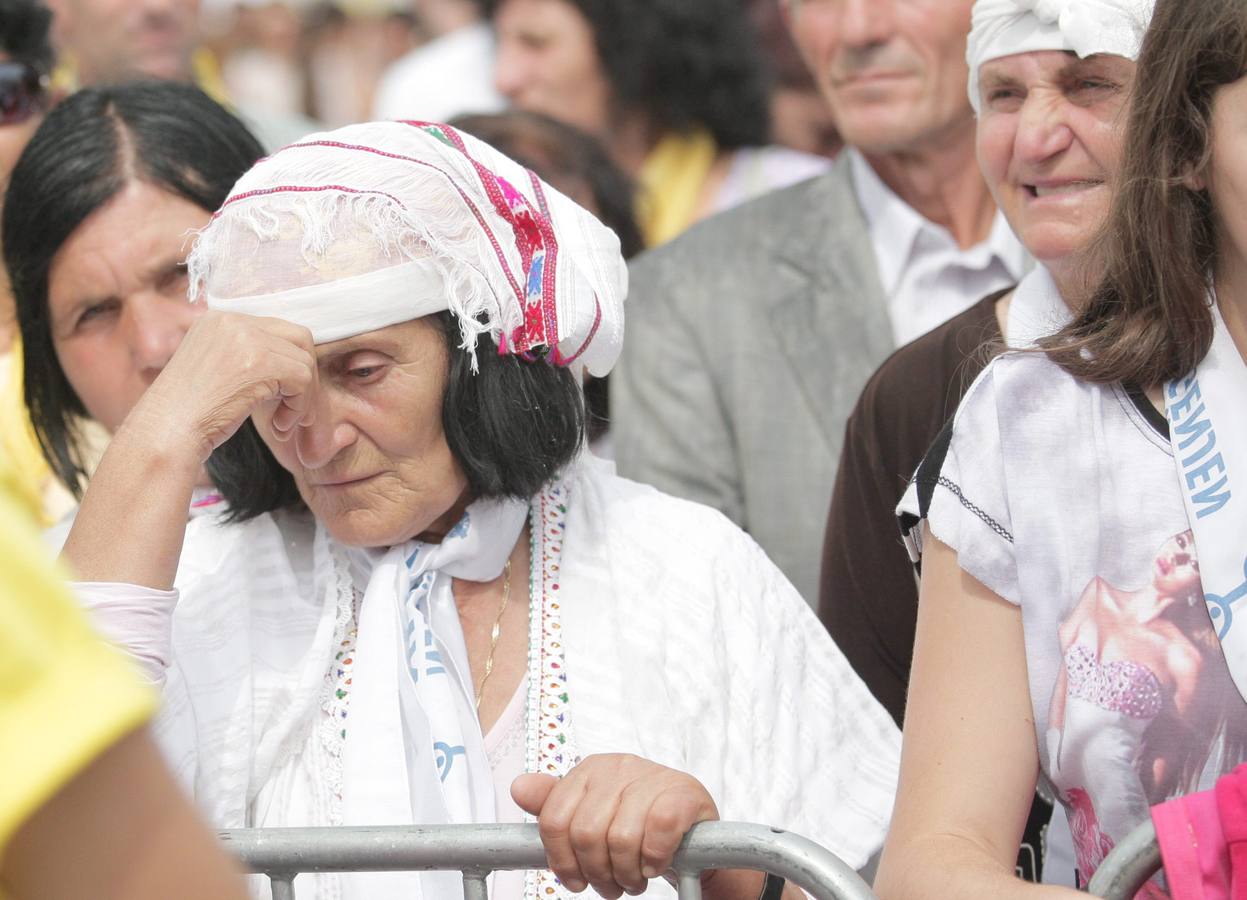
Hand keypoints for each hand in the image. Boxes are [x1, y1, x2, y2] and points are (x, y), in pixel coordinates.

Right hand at [128, 311, 316, 463]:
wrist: (164, 433)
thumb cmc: (188, 415)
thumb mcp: (216, 371)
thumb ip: (247, 357)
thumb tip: (297, 362)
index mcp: (219, 319)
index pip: (276, 330)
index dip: (289, 365)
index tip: (284, 396)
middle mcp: (232, 320)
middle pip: (298, 338)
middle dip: (305, 376)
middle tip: (296, 410)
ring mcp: (246, 338)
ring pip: (304, 361)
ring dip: (303, 398)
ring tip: (282, 424)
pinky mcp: (260, 362)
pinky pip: (303, 379)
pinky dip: (299, 407)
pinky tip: (278, 427)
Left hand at [511, 753, 718, 897]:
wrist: (690, 822)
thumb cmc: (636, 819)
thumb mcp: (592, 812)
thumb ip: (554, 804)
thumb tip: (518, 788)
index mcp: (590, 769)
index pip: (554, 819)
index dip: (562, 861)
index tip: (575, 880)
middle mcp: (618, 766)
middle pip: (586, 834)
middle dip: (598, 872)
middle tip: (612, 885)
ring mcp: (652, 777)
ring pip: (621, 839)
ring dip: (627, 874)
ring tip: (634, 879)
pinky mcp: (682, 794)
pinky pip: (657, 833)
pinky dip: (653, 860)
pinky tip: (655, 865)